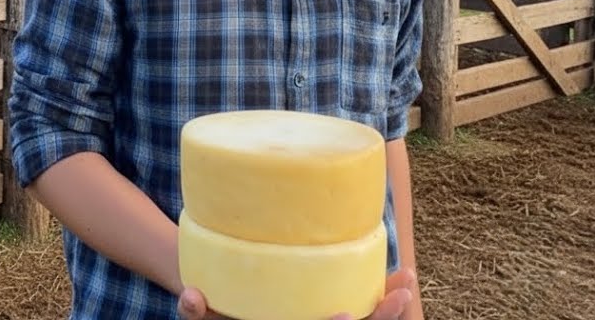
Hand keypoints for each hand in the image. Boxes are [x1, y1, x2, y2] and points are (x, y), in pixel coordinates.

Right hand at [178, 267, 418, 319]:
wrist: (227, 311)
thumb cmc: (216, 311)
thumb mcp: (203, 316)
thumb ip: (194, 310)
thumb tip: (189, 295)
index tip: (345, 315)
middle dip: (380, 319)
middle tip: (401, 296)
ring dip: (389, 308)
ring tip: (406, 281)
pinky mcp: (331, 308)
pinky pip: (362, 309)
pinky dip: (378, 295)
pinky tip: (396, 278)